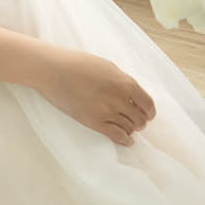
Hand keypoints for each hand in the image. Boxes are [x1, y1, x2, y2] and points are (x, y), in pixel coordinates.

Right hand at [40, 48, 156, 146]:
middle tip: (138, 122)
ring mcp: (107, 112)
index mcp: (125, 83)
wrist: (54, 71)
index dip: (150, 111)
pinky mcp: (94, 122)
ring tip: (128, 128)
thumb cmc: (79, 64)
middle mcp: (119, 99)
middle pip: (140, 118)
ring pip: (129, 128)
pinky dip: (124, 140)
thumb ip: (123, 81)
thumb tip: (132, 95)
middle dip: (140, 121)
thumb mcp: (108, 67)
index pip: (148, 103)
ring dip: (131, 129)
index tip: (149, 115)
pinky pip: (116, 136)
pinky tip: (126, 140)